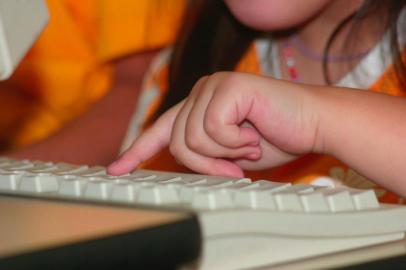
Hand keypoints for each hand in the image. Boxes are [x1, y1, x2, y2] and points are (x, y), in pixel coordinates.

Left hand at [108, 72, 321, 176]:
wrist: (312, 124)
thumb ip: (204, 154)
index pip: (161, 130)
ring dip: (223, 154)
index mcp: (200, 107)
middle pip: (176, 142)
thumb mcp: (229, 154)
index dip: (137, 150)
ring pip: (191, 138)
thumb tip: (177, 162)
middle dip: (207, 164)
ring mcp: (212, 86)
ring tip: (249, 146)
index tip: (118, 168)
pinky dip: (235, 142)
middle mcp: (202, 92)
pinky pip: (212, 129)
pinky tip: (254, 132)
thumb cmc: (275, 137)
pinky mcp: (227, 86)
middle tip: (235, 167)